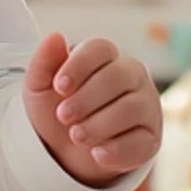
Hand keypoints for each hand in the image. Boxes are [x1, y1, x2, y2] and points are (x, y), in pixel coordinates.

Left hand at [23, 31, 161, 186]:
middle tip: (63, 116)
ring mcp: (146, 106)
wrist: (64, 152)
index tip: (59, 87)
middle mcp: (132, 76)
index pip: (100, 49)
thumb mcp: (39, 88)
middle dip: (86, 98)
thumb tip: (55, 36)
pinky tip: (96, 154)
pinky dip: (117, 150)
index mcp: (105, 57)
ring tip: (76, 135)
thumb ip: (43, 62)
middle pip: (118, 76)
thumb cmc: (55, 109)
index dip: (79, 65)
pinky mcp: (150, 138)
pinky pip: (141, 142)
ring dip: (99, 124)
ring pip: (131, 108)